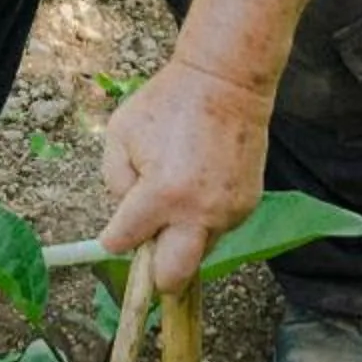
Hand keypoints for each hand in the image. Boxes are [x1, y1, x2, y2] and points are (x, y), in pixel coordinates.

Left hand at [94, 56, 273, 294]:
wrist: (227, 84)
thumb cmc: (168, 103)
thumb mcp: (121, 133)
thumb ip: (114, 180)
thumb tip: (127, 216)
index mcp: (161, 196)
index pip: (124, 241)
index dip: (115, 238)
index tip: (116, 234)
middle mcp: (197, 213)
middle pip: (173, 277)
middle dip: (156, 275)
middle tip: (149, 254)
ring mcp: (226, 213)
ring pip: (198, 253)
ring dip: (182, 241)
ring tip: (177, 200)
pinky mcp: (247, 206)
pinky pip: (217, 229)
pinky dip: (203, 220)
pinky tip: (199, 185)